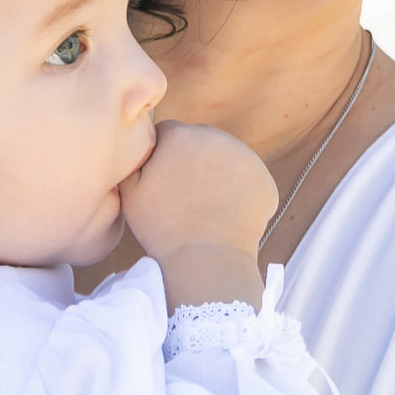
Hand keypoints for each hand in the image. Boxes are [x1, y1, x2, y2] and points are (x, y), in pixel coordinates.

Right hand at [120, 121, 277, 313]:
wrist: (206, 260)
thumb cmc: (162, 228)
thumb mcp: (130, 190)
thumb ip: (136, 157)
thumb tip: (144, 144)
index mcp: (179, 135)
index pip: (168, 134)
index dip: (163, 157)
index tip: (163, 181)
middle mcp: (215, 137)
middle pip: (200, 143)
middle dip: (193, 162)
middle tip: (185, 197)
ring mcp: (245, 157)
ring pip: (226, 160)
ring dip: (218, 175)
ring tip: (206, 209)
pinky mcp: (264, 180)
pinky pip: (247, 181)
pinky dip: (239, 195)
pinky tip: (226, 216)